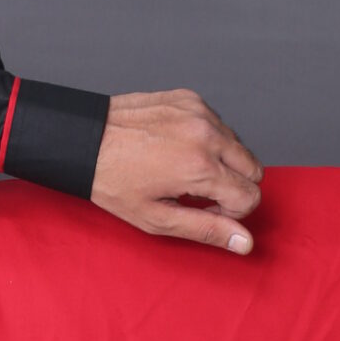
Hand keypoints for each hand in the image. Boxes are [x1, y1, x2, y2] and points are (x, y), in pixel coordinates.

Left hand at [90, 89, 265, 252]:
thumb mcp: (156, 218)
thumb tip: (244, 242)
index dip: (232, 211)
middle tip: (198, 193)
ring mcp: (200, 112)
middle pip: (254, 169)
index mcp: (200, 168)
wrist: (85, 138)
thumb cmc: (113, 181)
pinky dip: (207, 139)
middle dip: (234, 186)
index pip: (251, 195)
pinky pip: (218, 124)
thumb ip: (206, 229)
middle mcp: (206, 135)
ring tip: (183, 170)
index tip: (206, 210)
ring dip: (221, 162)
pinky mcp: (191, 98)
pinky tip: (177, 147)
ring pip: (238, 146)